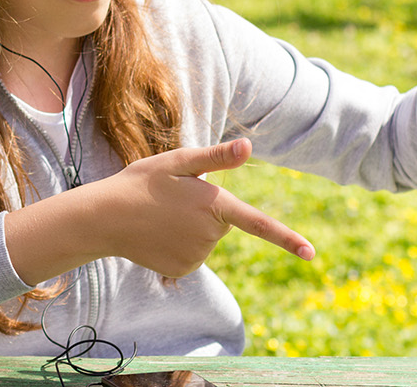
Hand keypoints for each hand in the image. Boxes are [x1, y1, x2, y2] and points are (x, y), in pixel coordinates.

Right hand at [96, 138, 313, 277]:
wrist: (104, 217)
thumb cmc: (142, 182)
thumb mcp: (178, 162)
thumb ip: (216, 158)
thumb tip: (249, 147)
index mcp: (214, 206)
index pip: (259, 224)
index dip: (287, 239)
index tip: (311, 254)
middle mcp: (210, 236)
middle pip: (223, 222)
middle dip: (205, 210)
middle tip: (174, 199)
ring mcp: (196, 257)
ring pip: (207, 239)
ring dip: (191, 227)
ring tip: (162, 216)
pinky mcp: (183, 271)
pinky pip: (192, 255)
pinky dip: (179, 245)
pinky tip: (158, 234)